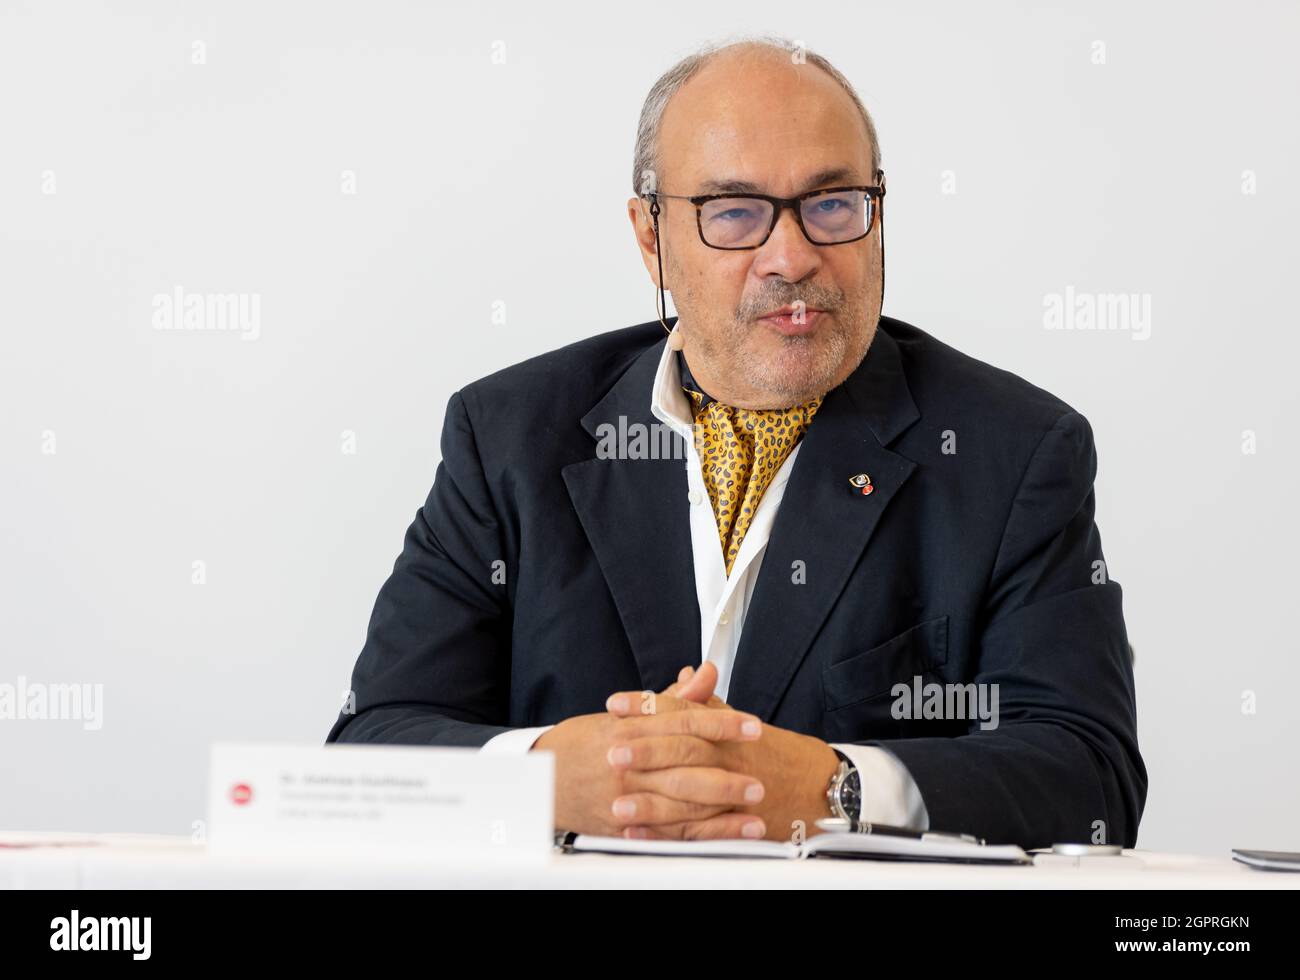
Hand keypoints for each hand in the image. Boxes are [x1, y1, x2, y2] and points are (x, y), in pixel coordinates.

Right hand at [532, 700, 765, 838]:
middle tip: (760, 778)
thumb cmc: (587, 743)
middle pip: (683, 765)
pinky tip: (729, 833)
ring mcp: (626, 796)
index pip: (682, 721)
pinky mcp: (625, 825)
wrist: (543, 778)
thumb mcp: (626, 714)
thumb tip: (704, 672)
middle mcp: (629, 763)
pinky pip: (669, 832)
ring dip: (720, 809)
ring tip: (755, 810)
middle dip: (725, 773)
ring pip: (678, 803)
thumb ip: (671, 698)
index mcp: (631, 729)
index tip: (752, 725)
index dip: (720, 722)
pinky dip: (702, 834)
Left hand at [604, 664, 840, 842]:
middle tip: (612, 752)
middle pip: (684, 749)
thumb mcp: (742, 720)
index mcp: (725, 730)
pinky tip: (638, 834)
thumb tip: (689, 674)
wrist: (821, 788)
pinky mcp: (733, 823)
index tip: (615, 705)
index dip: (647, 706)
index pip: (683, 710)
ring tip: (617, 802)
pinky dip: (665, 833)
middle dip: (646, 751)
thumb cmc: (776, 754)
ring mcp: (732, 792)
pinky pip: (696, 830)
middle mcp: (729, 757)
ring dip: (650, 801)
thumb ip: (709, 701)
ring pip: (688, 794)